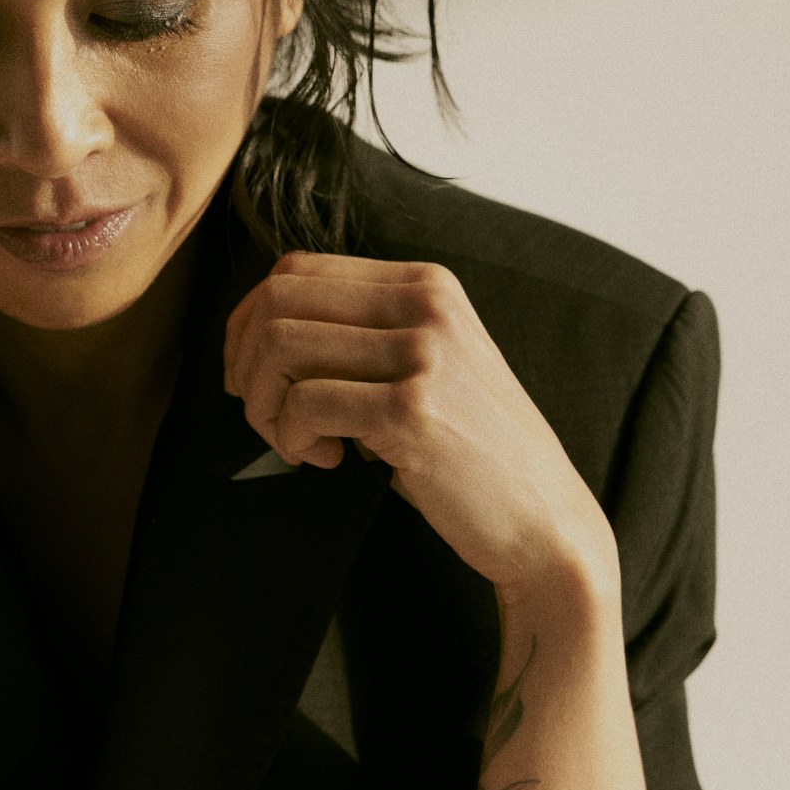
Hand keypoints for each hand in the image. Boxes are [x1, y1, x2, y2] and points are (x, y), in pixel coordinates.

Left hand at [223, 252, 614, 597]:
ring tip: (296, 442)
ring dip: (265, 405)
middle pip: (278, 300)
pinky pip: (304, 404)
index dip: (250, 322)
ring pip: (281, 347)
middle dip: (247, 362)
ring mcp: (422, 354)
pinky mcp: (411, 411)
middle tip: (265, 414)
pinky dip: (293, 439)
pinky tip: (326, 460)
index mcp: (426, 284)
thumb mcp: (428, 367)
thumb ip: (363, 337)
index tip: (255, 375)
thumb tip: (258, 334)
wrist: (543, 519)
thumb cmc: (472, 453)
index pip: (297, 269)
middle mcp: (425, 305)